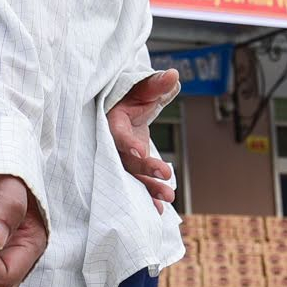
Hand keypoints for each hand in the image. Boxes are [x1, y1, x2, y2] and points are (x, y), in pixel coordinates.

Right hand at [107, 69, 179, 211]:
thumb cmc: (133, 95)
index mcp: (113, 121)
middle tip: (165, 176)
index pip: (117, 133)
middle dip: (145, 170)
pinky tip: (159, 210)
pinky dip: (146, 195)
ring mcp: (120, 156)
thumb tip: (173, 76)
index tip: (140, 151)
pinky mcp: (128, 166)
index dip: (127, 142)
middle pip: (125, 159)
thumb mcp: (144, 87)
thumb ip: (157, 84)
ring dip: (148, 188)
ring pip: (131, 175)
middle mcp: (112, 142)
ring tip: (168, 199)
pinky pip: (135, 182)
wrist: (124, 106)